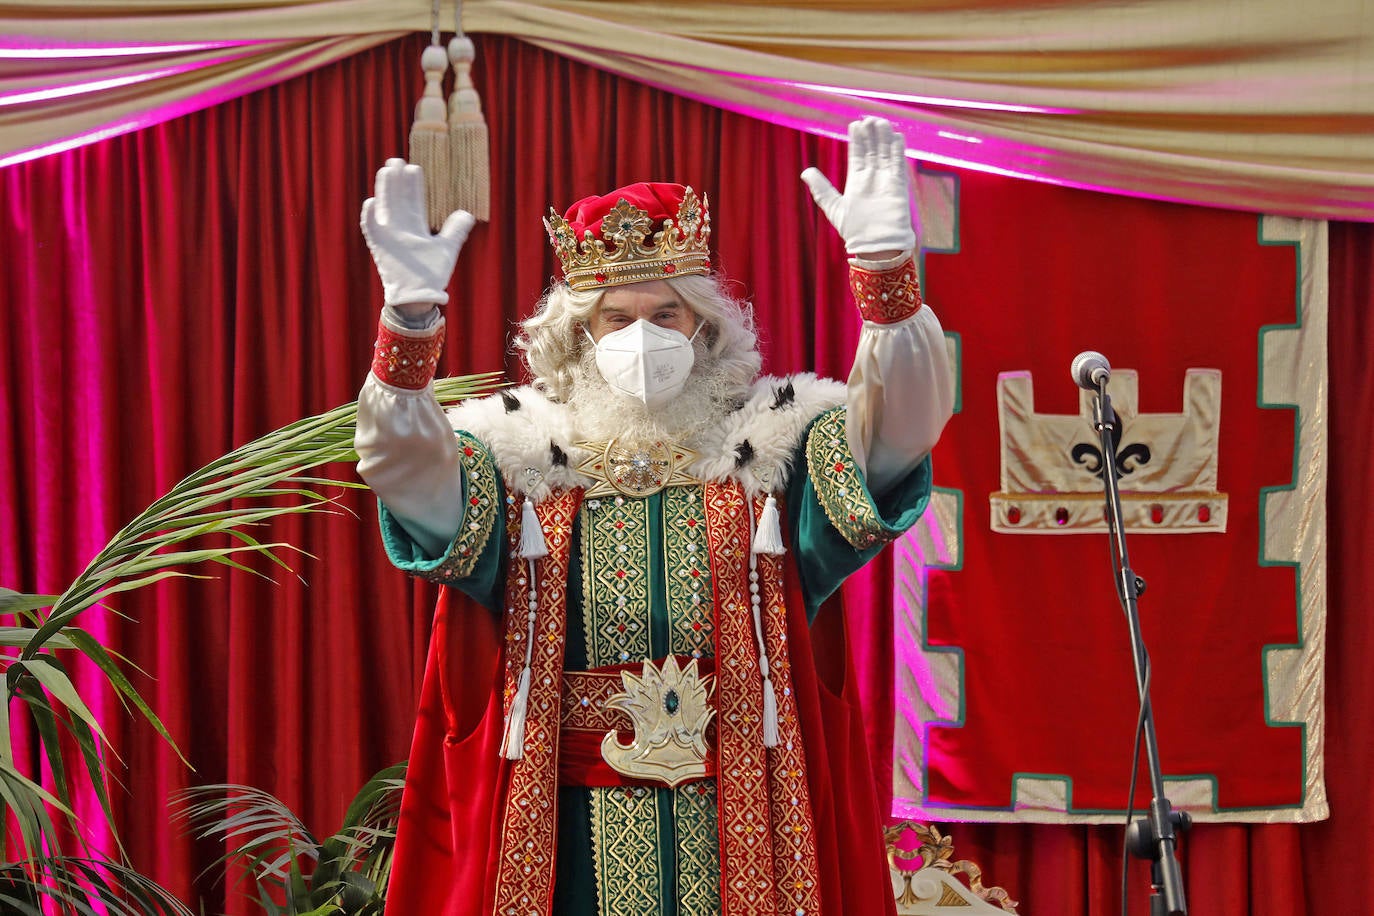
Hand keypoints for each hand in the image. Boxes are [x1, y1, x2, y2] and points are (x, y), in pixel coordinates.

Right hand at [361, 158, 474, 307]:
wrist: (419, 297)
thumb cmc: (432, 275)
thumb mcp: (447, 249)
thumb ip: (456, 230)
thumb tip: (467, 213)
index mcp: (415, 227)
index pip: (413, 200)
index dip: (413, 185)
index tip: (414, 168)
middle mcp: (401, 229)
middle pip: (397, 199)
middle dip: (397, 181)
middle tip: (396, 160)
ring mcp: (389, 237)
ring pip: (385, 208)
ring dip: (385, 190)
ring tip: (387, 171)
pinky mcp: (380, 248)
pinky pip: (371, 231)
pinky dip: (370, 218)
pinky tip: (371, 202)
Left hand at [801, 117, 915, 256]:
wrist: (876, 247)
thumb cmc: (854, 231)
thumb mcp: (833, 207)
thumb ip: (821, 189)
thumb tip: (805, 172)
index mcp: (856, 182)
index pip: (857, 155)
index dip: (857, 140)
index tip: (855, 124)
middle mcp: (872, 179)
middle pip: (872, 150)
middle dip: (871, 134)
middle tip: (869, 118)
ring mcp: (886, 181)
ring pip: (885, 153)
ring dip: (884, 137)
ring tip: (880, 121)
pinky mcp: (899, 187)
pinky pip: (898, 164)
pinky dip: (897, 150)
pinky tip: (896, 136)